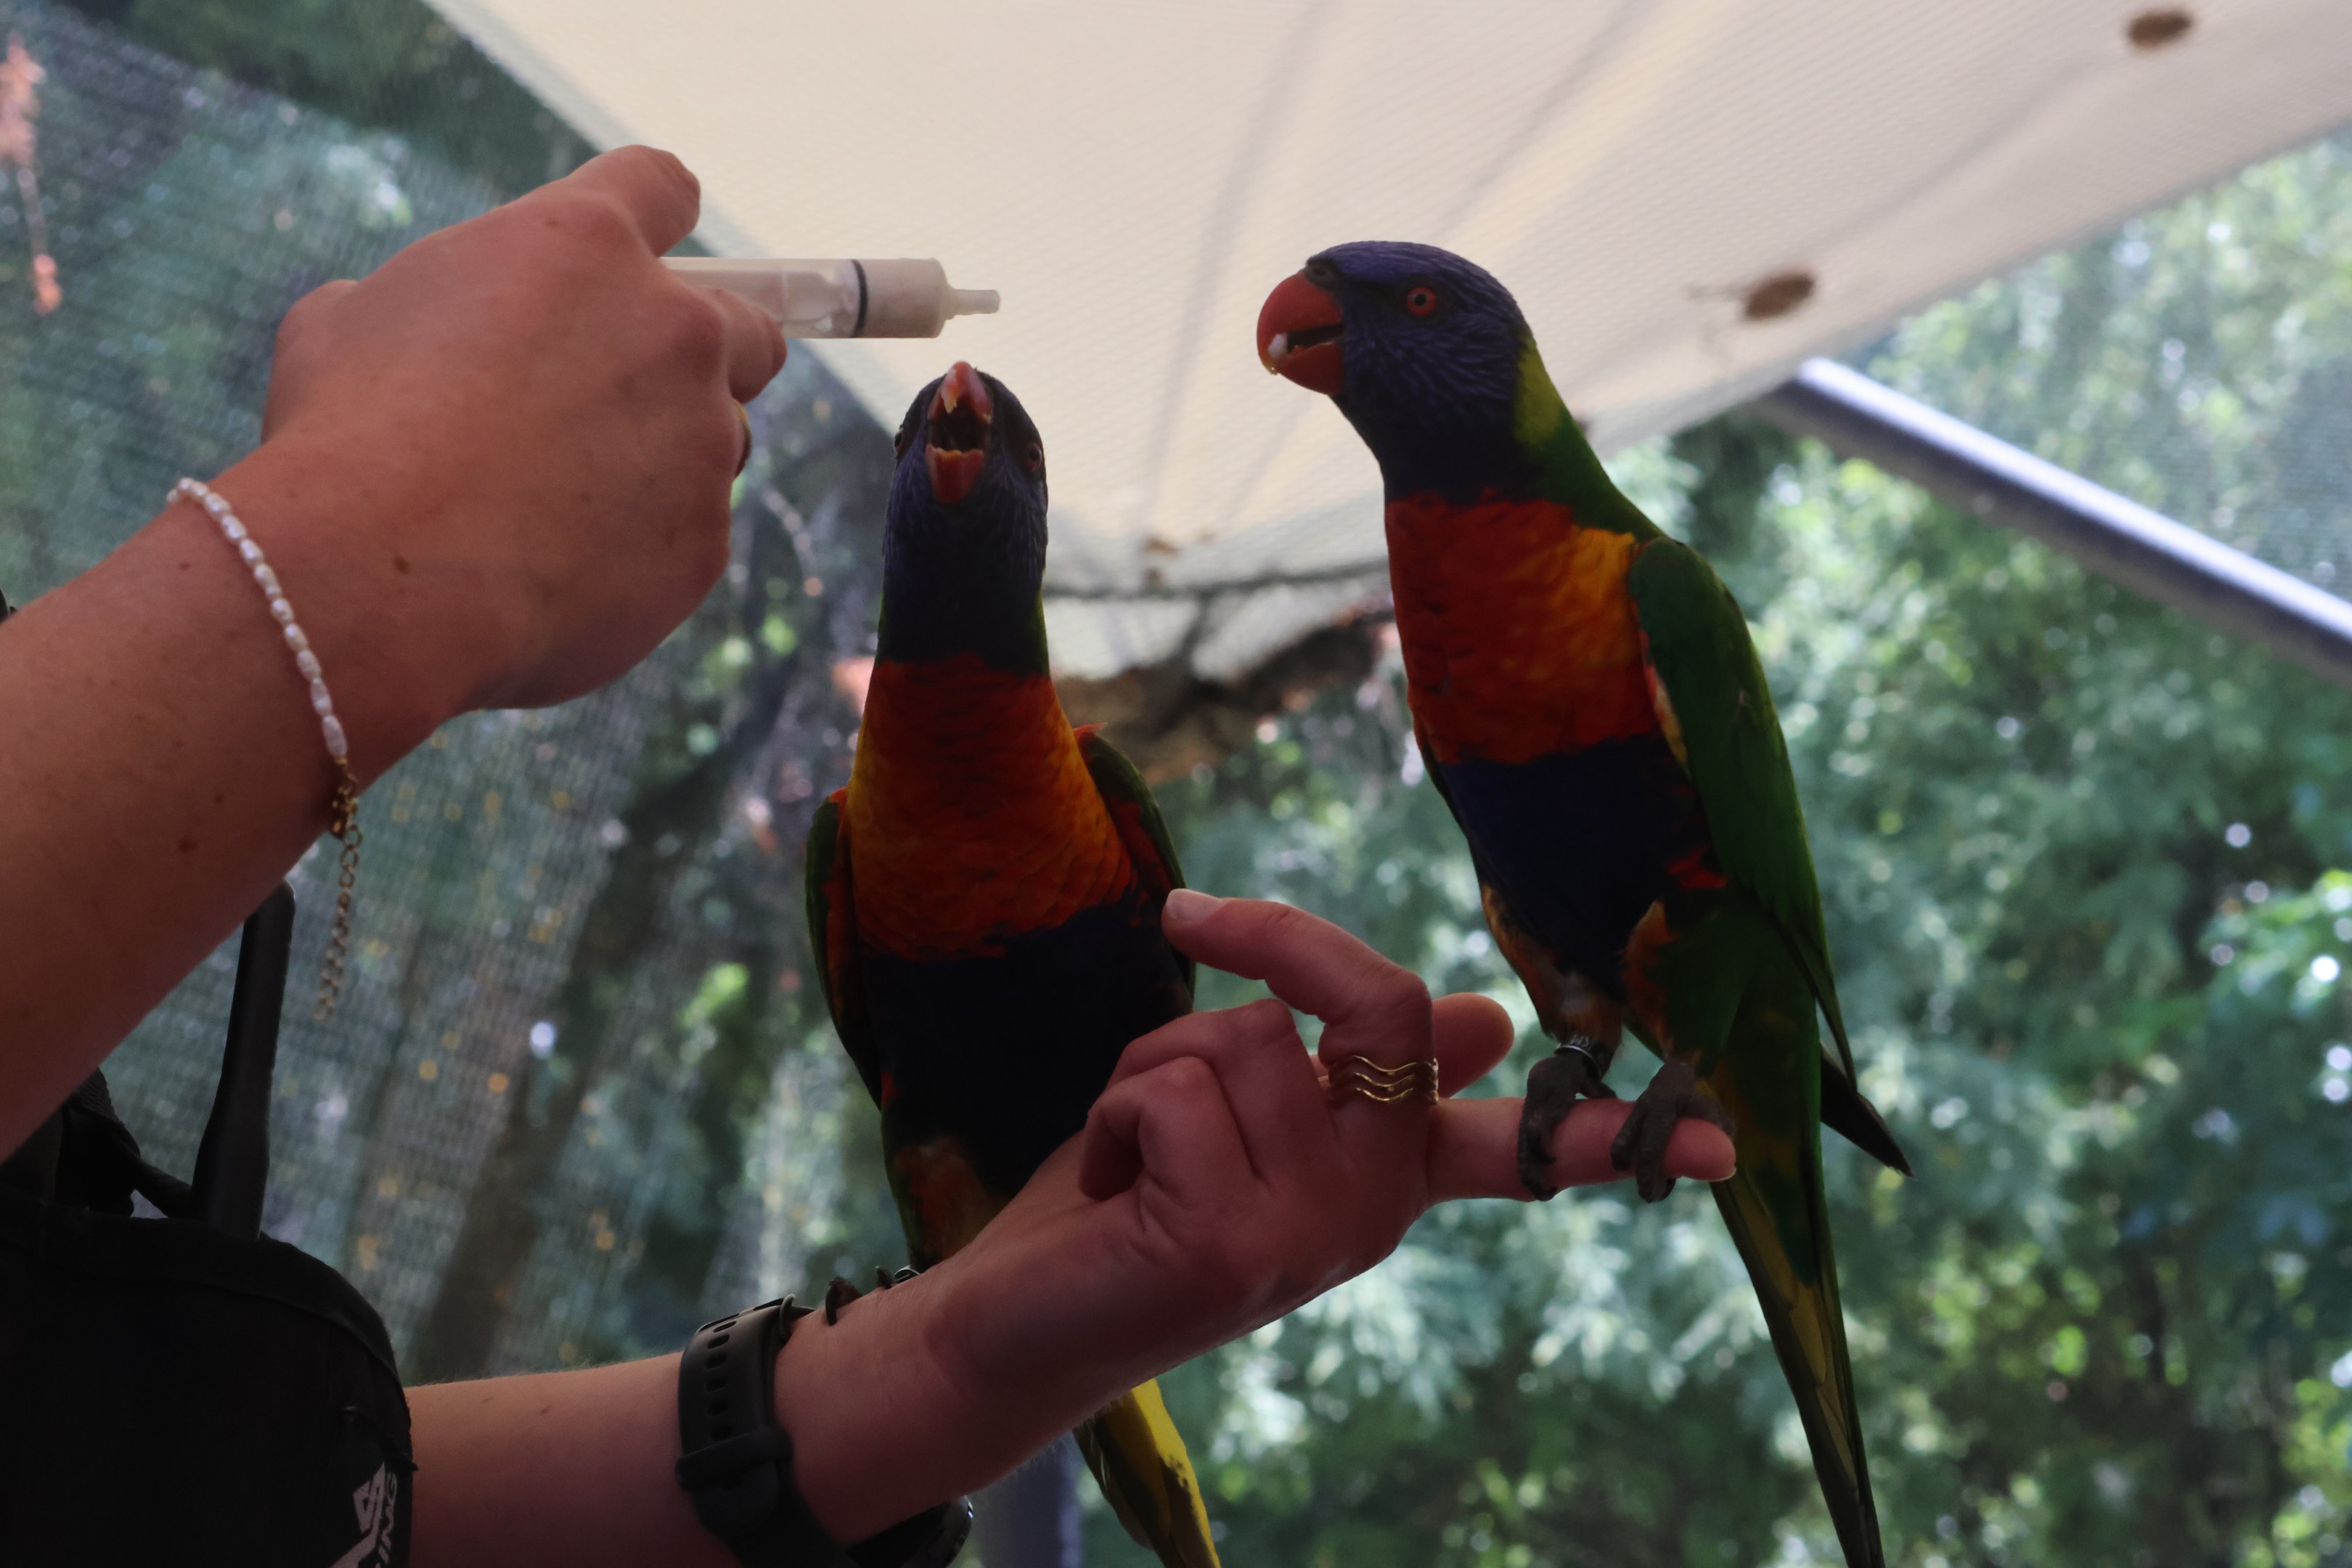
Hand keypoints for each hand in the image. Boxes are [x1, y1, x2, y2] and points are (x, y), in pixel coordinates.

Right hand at [224, 145, 787, 760]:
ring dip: (674, 458)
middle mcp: (671, 330)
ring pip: (726, 439)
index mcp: (583, 245)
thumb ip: (424, 303)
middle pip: (746, 326)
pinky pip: (693, 535)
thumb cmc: (345, 438)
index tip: (641, 253)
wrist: (379, 577)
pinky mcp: (706, 540)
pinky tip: (559, 568)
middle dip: (704, 356)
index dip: (654, 219)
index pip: (661, 188)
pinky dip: (643, 548)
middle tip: (630, 396)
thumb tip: (409, 322)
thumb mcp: (346, 323)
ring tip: (570, 499)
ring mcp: (702, 440)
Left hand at [776, 894, 1733, 1538]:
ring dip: (1155, 1057)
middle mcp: (1374, 1213)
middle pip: (1391, 1002)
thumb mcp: (1245, 1108)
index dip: (1622, 1128)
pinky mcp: (1234, 1245)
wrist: (1013, 1320)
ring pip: (1248, 1034)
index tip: (1727, 1144)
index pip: (1522, 1142)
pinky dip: (1119, 1104)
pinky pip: (1181, 1081)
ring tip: (1135, 1152)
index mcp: (1390, 1175)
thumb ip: (1350, 1063)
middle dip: (1281, 939)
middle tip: (1191, 918)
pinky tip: (1114, 1191)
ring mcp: (1314, 1238)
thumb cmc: (1126, 1195)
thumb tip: (1488, 1018)